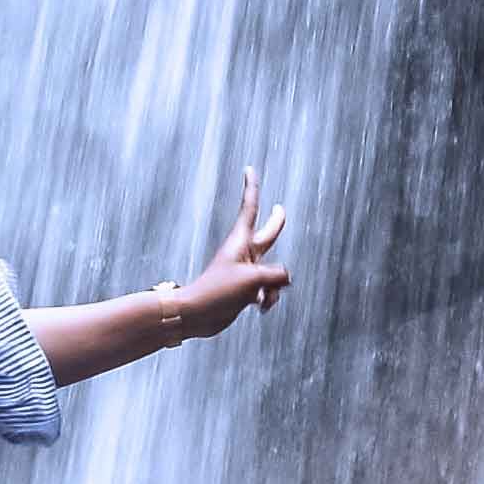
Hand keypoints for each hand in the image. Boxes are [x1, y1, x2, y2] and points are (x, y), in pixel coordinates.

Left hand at [155, 169, 288, 340]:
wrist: (198, 315)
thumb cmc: (218, 291)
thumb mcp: (253, 279)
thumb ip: (277, 274)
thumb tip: (285, 279)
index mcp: (240, 241)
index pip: (249, 207)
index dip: (251, 187)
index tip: (248, 169)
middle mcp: (244, 253)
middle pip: (267, 234)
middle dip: (275, 222)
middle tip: (280, 208)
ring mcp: (246, 272)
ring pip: (274, 273)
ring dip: (274, 288)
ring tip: (260, 298)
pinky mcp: (246, 290)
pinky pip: (269, 290)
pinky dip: (269, 299)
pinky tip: (259, 308)